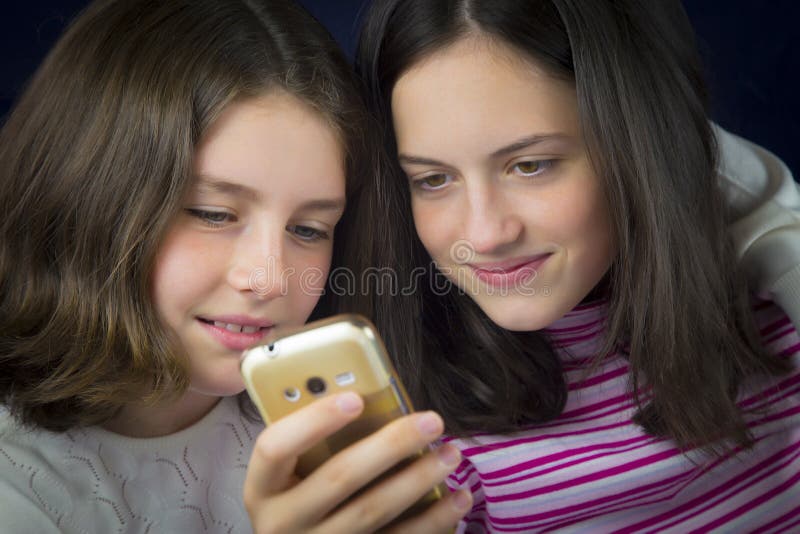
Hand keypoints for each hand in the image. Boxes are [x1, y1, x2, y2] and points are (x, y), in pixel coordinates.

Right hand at [243, 392, 471, 532]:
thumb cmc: (301, 496)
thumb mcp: (291, 472)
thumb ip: (314, 439)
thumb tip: (369, 393)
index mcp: (263, 487)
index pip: (274, 447)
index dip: (313, 420)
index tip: (355, 398)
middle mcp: (283, 522)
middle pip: (338, 478)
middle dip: (390, 446)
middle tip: (430, 421)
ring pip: (372, 511)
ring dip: (418, 480)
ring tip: (450, 452)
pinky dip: (432, 521)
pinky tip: (456, 497)